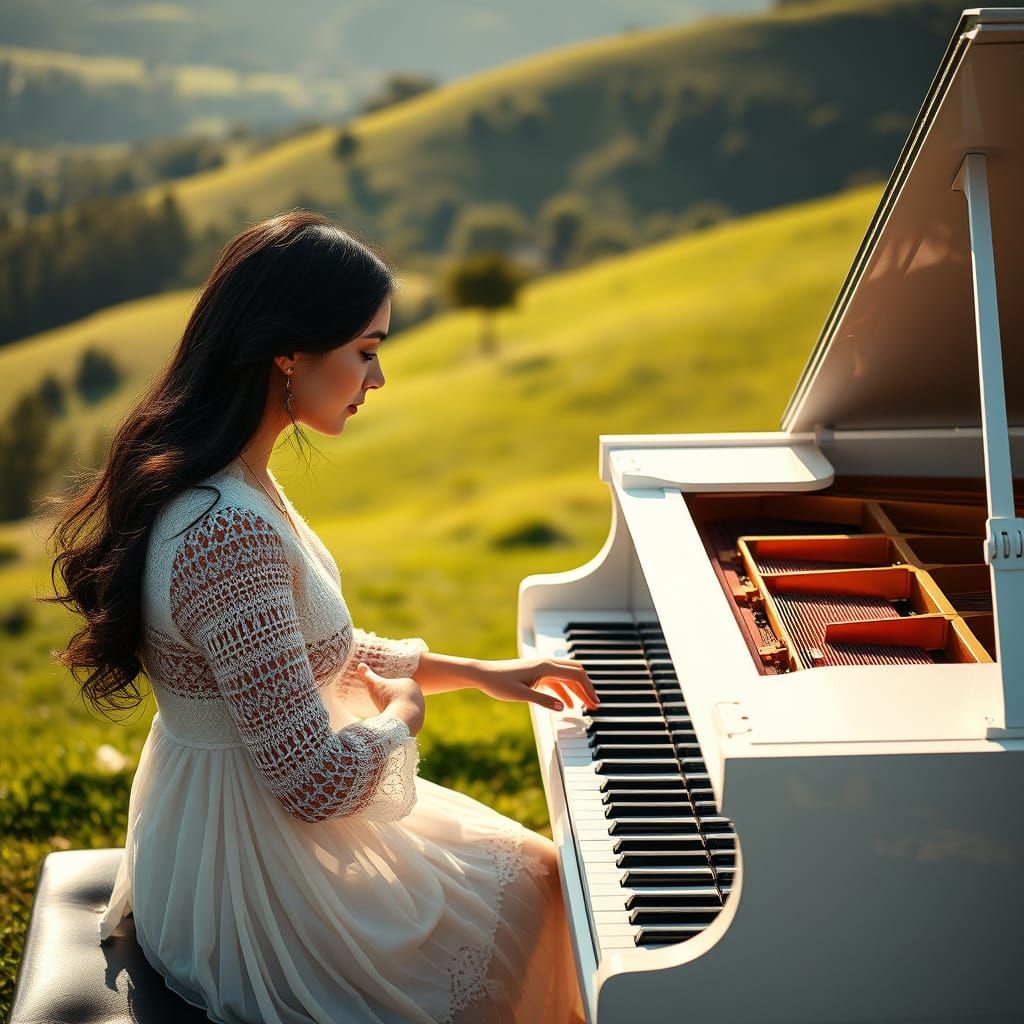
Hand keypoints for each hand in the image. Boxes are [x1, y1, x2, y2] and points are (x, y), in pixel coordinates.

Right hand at [356, 663, 425, 735]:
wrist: (402, 719)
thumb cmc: (389, 699)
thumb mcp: (375, 685)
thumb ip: (368, 675)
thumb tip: (360, 665)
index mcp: (411, 684)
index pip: (399, 684)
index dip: (389, 689)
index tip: (381, 693)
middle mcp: (419, 696)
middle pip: (403, 697)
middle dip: (393, 700)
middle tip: (383, 704)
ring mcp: (421, 709)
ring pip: (406, 709)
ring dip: (397, 711)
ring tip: (386, 714)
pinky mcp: (419, 722)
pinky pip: (408, 720)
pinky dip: (400, 721)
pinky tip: (392, 722)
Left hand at [468, 658, 599, 713]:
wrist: (482, 674)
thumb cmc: (498, 683)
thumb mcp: (520, 695)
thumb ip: (542, 700)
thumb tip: (563, 706)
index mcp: (545, 667)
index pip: (575, 675)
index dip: (587, 689)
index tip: (595, 703)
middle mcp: (546, 664)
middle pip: (575, 673)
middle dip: (586, 688)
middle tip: (595, 705)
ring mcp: (541, 669)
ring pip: (567, 677)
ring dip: (577, 690)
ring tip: (585, 706)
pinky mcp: (536, 674)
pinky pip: (556, 681)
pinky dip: (565, 691)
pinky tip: (567, 704)